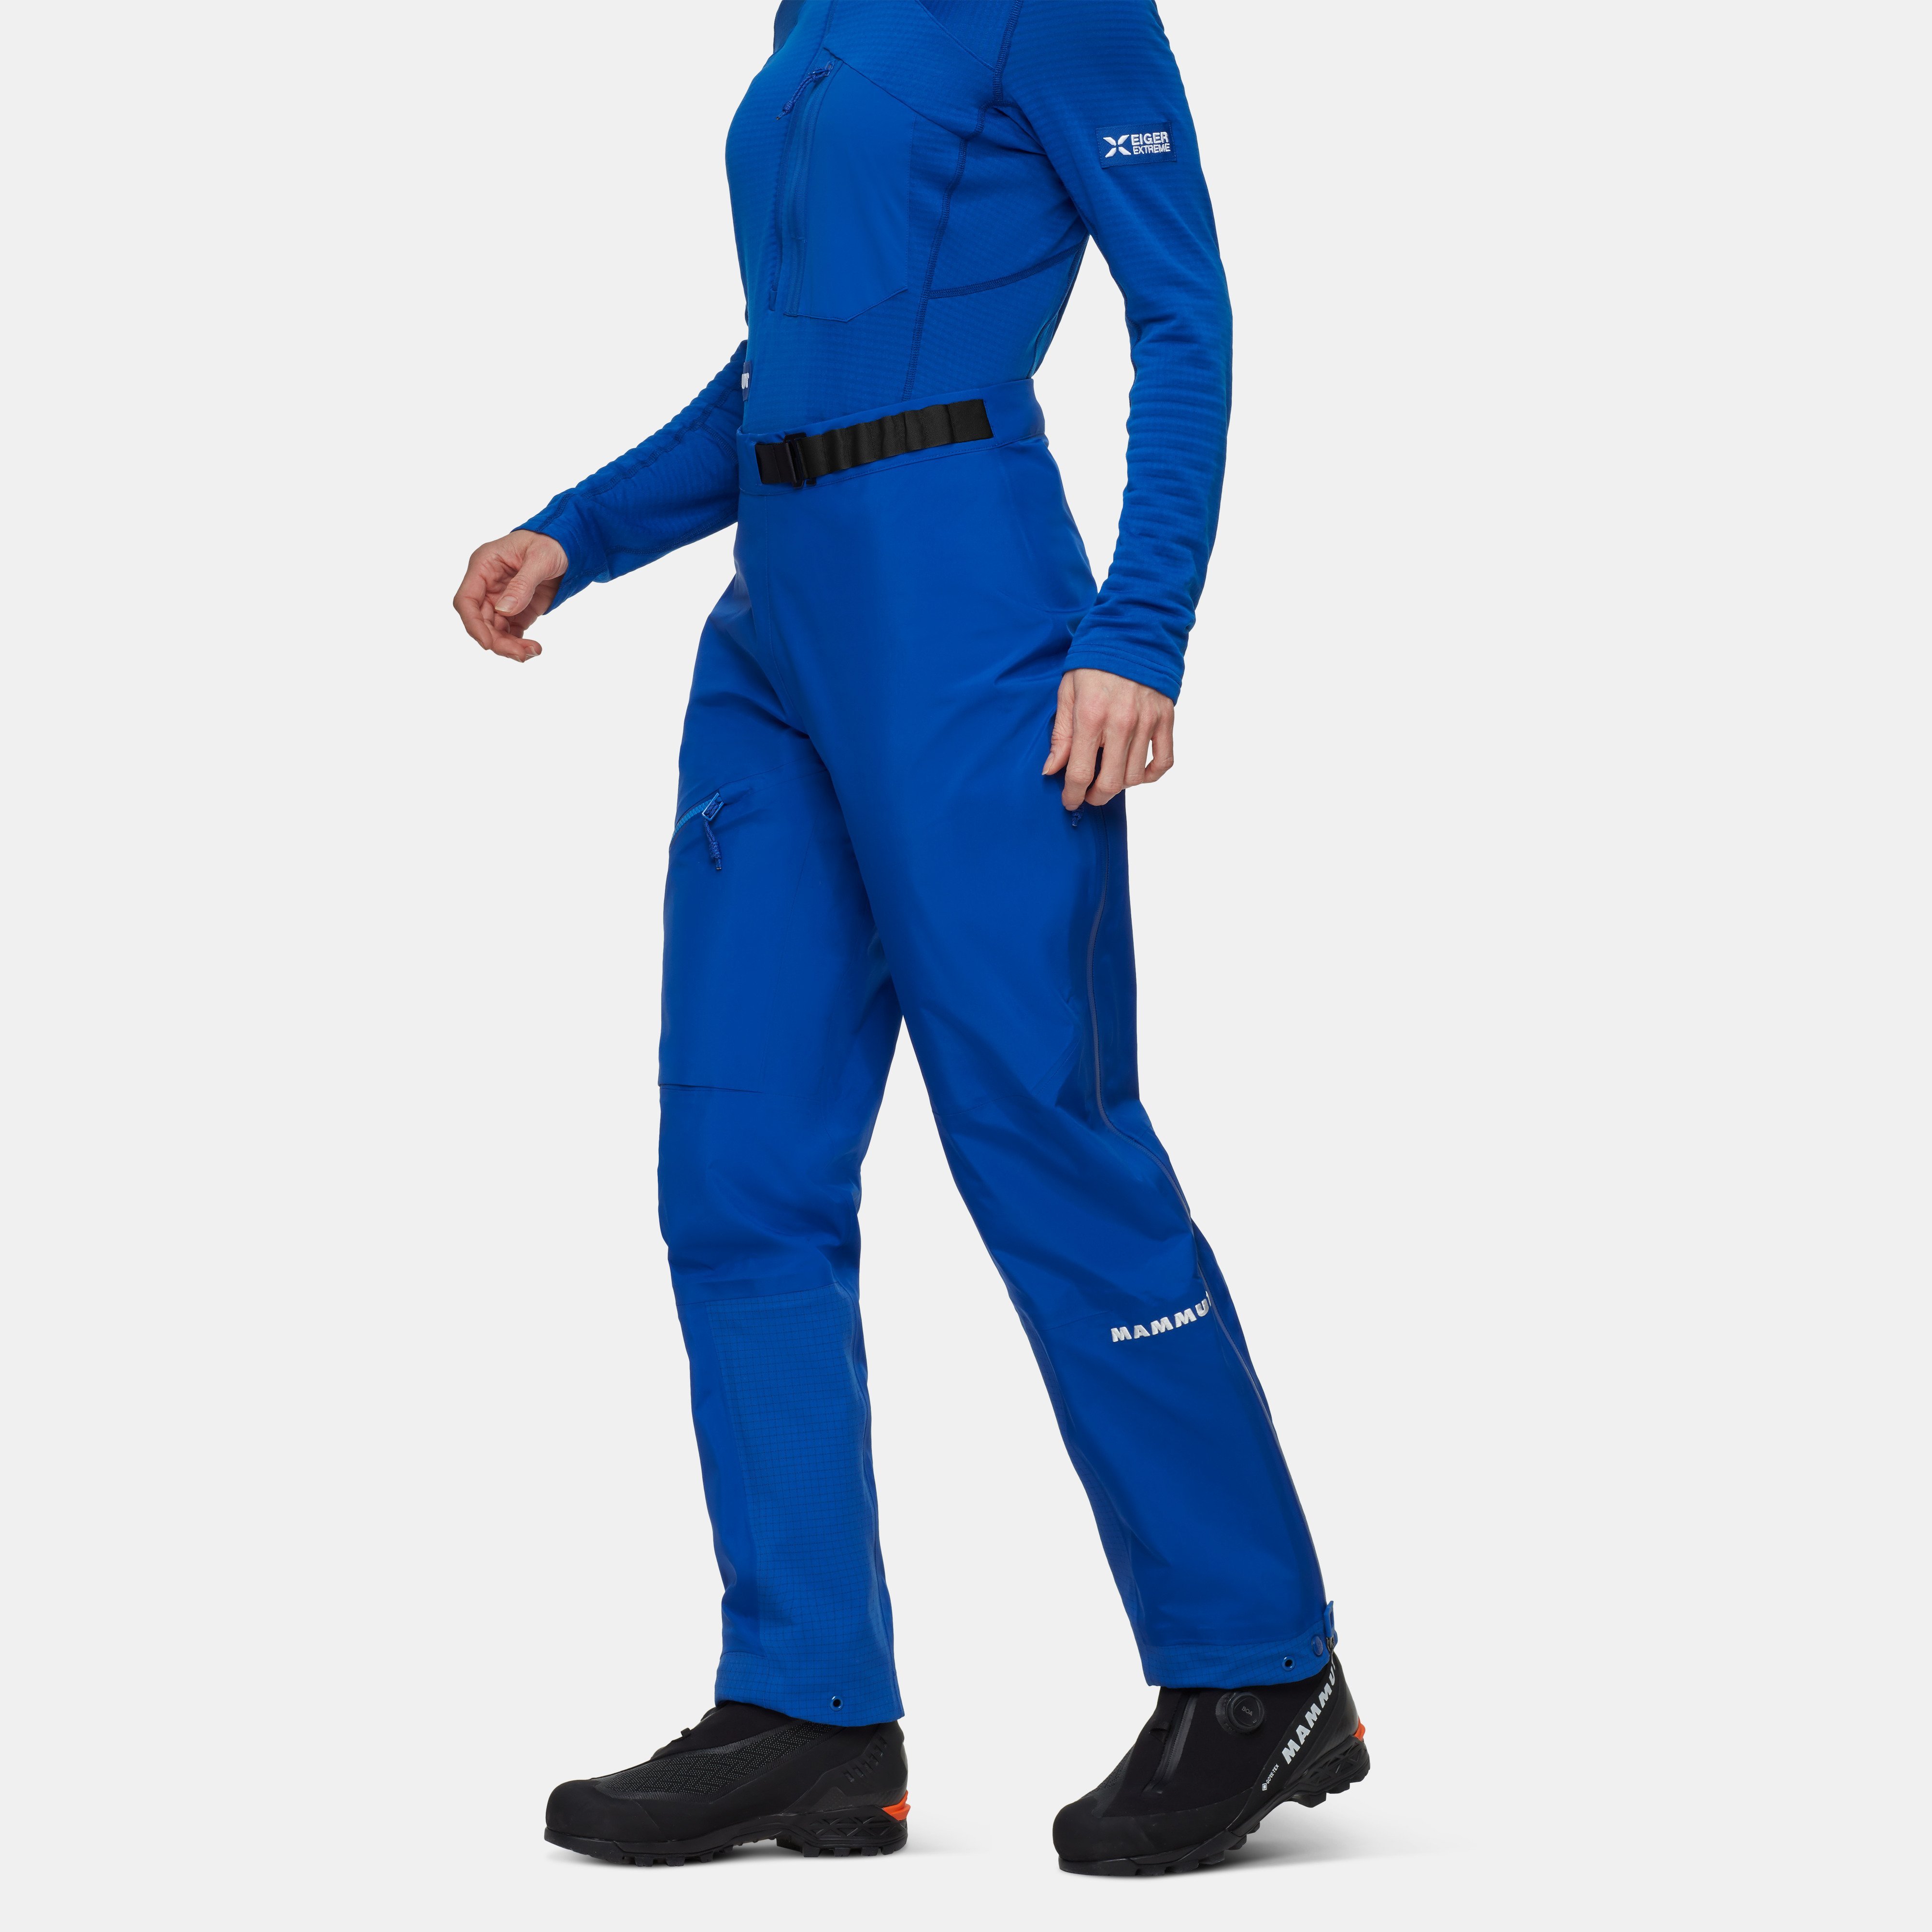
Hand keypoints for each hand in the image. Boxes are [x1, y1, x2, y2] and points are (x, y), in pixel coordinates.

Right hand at [452, 530, 568, 661]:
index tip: (488, 644)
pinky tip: (533, 648)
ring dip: (509, 645)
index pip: (467, 600)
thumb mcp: (540, 559)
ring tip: (533, 651)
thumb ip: (522, 585)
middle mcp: (488, 585)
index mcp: (484, 566)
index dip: (473, 624)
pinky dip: (518, 643)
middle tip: (520, 654)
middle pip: (480, 621)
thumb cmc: (551, 543)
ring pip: (495, 630)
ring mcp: (501, 599)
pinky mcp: (517, 610)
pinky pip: (510, 632)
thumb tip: (504, 610)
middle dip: (497, 640)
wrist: (569, 545)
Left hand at [1042, 668, 1175, 809]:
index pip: (1081, 772)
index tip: (1069, 802)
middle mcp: (1121, 723)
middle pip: (1111, 782)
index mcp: (1091, 717)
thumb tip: (1052, 770)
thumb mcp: (1067, 693)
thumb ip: (1061, 734)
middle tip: (1089, 794)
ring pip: (1135, 776)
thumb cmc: (1094, 663)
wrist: (1132, 634)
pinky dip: (1150, 774)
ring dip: (1120, 785)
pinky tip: (1136, 772)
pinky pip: (1163, 761)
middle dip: (1096, 796)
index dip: (1073, 794)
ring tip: (1109, 776)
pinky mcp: (1165, 719)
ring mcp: (1147, 722)